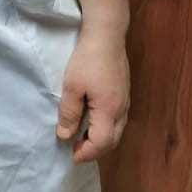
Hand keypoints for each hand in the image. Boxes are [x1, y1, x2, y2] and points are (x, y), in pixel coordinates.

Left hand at [56, 29, 129, 165]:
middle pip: (113, 141)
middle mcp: (122, 109)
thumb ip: (69, 113)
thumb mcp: (72, 86)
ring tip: (82, 138)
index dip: (87, 153)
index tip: (72, 155)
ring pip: (118, 131)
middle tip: (76, 149)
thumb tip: (65, 137)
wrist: (106, 35)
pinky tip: (93, 122)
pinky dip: (107, 129)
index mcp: (109, 110)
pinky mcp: (125, 93)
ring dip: (101, 140)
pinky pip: (119, 120)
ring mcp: (126, 101)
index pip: (102, 143)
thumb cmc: (87, 60)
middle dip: (95, 150)